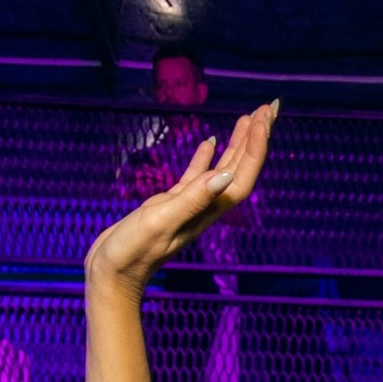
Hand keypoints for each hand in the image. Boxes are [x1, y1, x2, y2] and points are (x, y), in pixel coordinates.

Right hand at [85, 104, 276, 293]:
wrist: (113, 275)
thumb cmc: (133, 253)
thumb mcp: (161, 221)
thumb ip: (192, 198)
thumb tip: (224, 175)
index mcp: (207, 211)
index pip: (241, 175)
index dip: (255, 147)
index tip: (262, 117)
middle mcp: (204, 207)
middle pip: (239, 168)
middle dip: (255, 137)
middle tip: (269, 107)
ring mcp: (189, 206)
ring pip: (221, 168)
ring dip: (237, 143)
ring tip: (248, 117)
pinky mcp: (170, 205)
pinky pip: (196, 176)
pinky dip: (205, 157)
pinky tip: (210, 141)